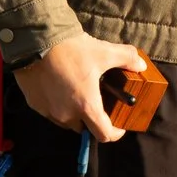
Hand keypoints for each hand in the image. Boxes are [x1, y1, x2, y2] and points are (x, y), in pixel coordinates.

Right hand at [12, 31, 145, 142]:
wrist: (35, 42)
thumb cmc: (71, 50)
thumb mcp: (104, 51)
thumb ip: (126, 58)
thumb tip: (141, 64)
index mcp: (87, 106)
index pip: (104, 135)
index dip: (115, 133)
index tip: (119, 126)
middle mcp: (67, 115)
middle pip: (84, 127)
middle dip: (91, 118)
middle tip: (94, 100)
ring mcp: (49, 112)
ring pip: (66, 120)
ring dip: (73, 112)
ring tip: (75, 90)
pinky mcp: (34, 105)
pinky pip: (49, 110)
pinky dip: (56, 103)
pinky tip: (57, 86)